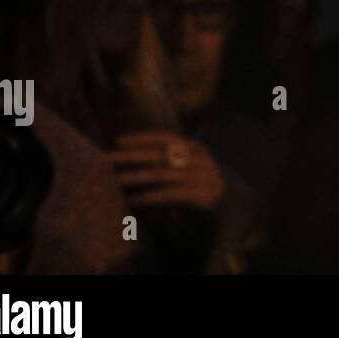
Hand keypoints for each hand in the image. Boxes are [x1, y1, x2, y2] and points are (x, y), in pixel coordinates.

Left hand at [106, 131, 225, 210]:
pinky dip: (151, 197)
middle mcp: (195, 158)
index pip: (164, 137)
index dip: (141, 137)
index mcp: (193, 146)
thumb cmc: (203, 178)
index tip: (118, 140)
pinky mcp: (199, 194)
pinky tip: (135, 200)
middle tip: (106, 159)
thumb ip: (171, 155)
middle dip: (129, 156)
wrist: (233, 199)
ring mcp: (198, 175)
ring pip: (161, 174)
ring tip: (116, 180)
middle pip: (157, 154)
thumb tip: (136, 150)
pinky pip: (170, 194)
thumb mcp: (191, 161)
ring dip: (136, 176)